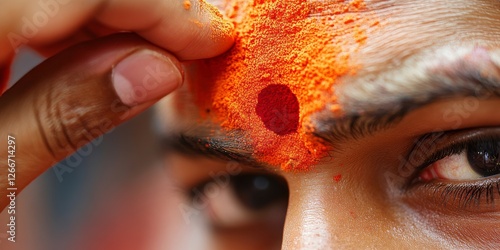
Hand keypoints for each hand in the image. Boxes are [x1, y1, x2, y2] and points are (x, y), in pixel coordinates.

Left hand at [0, 0, 233, 209]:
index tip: (212, 39)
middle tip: (196, 46)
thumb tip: (155, 71)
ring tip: (161, 55)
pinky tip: (102, 54)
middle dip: (147, 9)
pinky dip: (80, 26)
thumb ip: (61, 117)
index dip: (160, 7)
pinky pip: (33, 7)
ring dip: (119, 18)